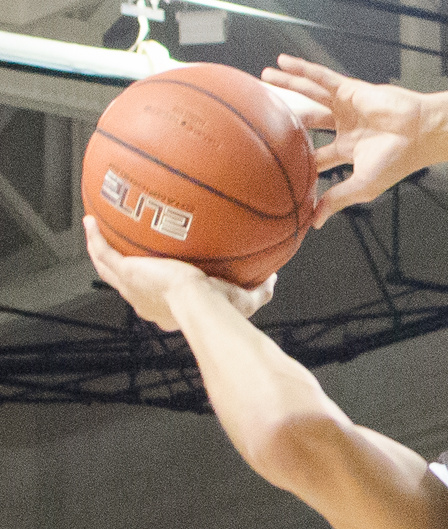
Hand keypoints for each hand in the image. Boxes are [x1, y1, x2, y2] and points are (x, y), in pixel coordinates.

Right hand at [85, 217, 274, 330]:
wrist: (201, 304)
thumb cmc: (222, 309)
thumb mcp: (245, 298)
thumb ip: (261, 290)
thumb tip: (274, 278)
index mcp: (168, 308)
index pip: (156, 298)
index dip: (154, 286)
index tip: (158, 273)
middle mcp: (145, 301)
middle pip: (127, 282)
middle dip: (122, 266)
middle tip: (120, 250)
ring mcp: (132, 288)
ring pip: (107, 267)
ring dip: (100, 248)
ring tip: (95, 229)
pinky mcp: (125, 274)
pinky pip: (102, 253)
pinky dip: (95, 237)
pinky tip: (92, 220)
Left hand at [262, 55, 434, 223]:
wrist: (419, 133)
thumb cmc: (398, 160)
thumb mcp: (363, 185)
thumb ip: (336, 199)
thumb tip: (314, 223)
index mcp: (349, 150)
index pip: (318, 156)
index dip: (301, 160)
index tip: (280, 162)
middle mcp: (346, 127)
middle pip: (310, 120)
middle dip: (291, 117)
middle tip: (267, 112)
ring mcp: (347, 107)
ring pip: (311, 94)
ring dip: (289, 84)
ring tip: (266, 76)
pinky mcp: (350, 90)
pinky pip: (322, 77)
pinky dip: (302, 69)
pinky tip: (284, 63)